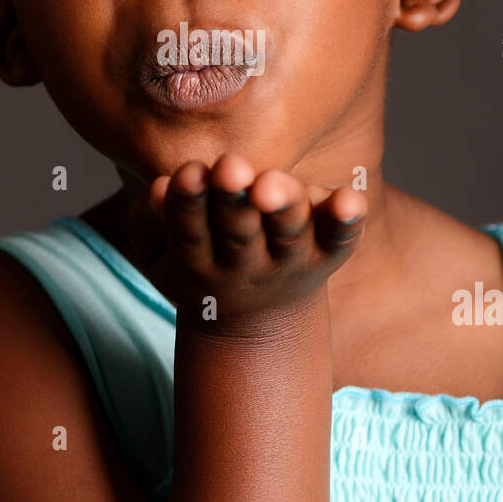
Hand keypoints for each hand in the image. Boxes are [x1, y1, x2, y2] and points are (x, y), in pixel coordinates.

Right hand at [126, 153, 366, 328]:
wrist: (258, 332)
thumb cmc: (199, 265)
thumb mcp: (159, 260)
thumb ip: (151, 224)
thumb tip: (157, 187)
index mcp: (198, 263)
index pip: (189, 231)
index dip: (188, 203)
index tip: (188, 172)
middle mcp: (246, 265)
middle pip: (240, 233)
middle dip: (234, 200)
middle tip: (231, 169)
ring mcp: (289, 262)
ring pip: (288, 233)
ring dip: (284, 208)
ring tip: (274, 183)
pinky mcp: (327, 258)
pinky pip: (341, 241)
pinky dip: (346, 222)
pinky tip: (351, 199)